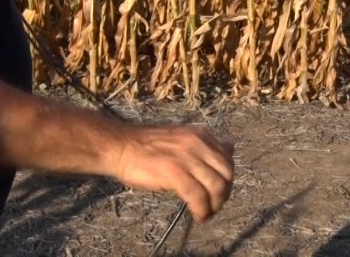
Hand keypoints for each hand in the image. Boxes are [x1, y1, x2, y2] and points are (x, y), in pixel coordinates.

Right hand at [113, 124, 234, 221]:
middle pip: (227, 172)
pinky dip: (202, 210)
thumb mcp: (181, 137)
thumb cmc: (147, 145)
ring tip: (206, 213)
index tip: (218, 191)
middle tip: (214, 205)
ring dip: (216, 205)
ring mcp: (187, 157)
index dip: (227, 178)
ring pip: (217, 186)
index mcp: (200, 134)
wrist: (120, 146)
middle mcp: (198, 142)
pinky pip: (198, 196)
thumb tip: (229, 150)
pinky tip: (198, 216)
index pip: (228, 158)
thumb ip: (203, 146)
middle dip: (225, 193)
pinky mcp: (175, 172)